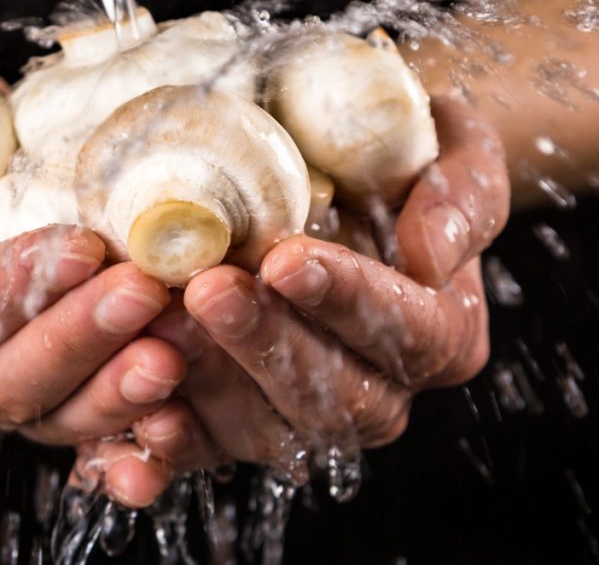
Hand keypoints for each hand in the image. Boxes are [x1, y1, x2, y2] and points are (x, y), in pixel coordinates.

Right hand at [0, 104, 188, 487]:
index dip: (9, 293)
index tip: (78, 246)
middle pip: (9, 385)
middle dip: (82, 339)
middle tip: (147, 290)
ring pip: (61, 412)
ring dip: (125, 381)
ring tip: (186, 336)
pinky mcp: (49, 383)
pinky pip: (97, 412)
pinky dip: (145, 406)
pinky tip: (192, 376)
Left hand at [129, 96, 509, 477]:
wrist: (332, 178)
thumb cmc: (393, 159)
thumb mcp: (453, 147)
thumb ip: (461, 194)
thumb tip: (431, 256)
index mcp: (439, 333)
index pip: (407, 332)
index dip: (347, 300)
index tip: (285, 260)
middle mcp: (377, 391)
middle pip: (331, 396)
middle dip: (264, 343)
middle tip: (206, 290)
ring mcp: (302, 416)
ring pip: (262, 429)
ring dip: (207, 385)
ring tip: (157, 328)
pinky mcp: (234, 426)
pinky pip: (203, 451)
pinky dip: (168, 445)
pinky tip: (137, 422)